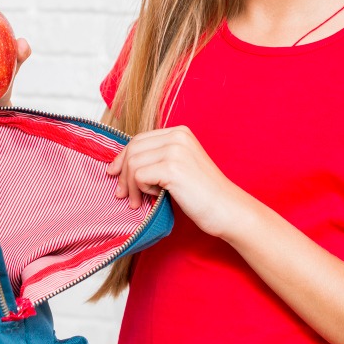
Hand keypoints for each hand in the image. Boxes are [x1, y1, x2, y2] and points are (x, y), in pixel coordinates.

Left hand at [105, 126, 247, 236]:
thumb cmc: (202, 195)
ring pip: (133, 163)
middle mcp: (178, 136)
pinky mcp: (173, 168)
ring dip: (130, 185)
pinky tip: (153, 198)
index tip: (115, 175)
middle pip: (133, 148)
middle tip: (122, 194)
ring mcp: (176, 150)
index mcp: (179, 132)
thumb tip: (118, 165)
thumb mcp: (178, 167)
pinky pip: (139, 175)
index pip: (139, 139)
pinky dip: (140, 190)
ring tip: (137, 201)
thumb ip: (156, 159)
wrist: (228, 210)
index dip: (123, 158)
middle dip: (122, 172)